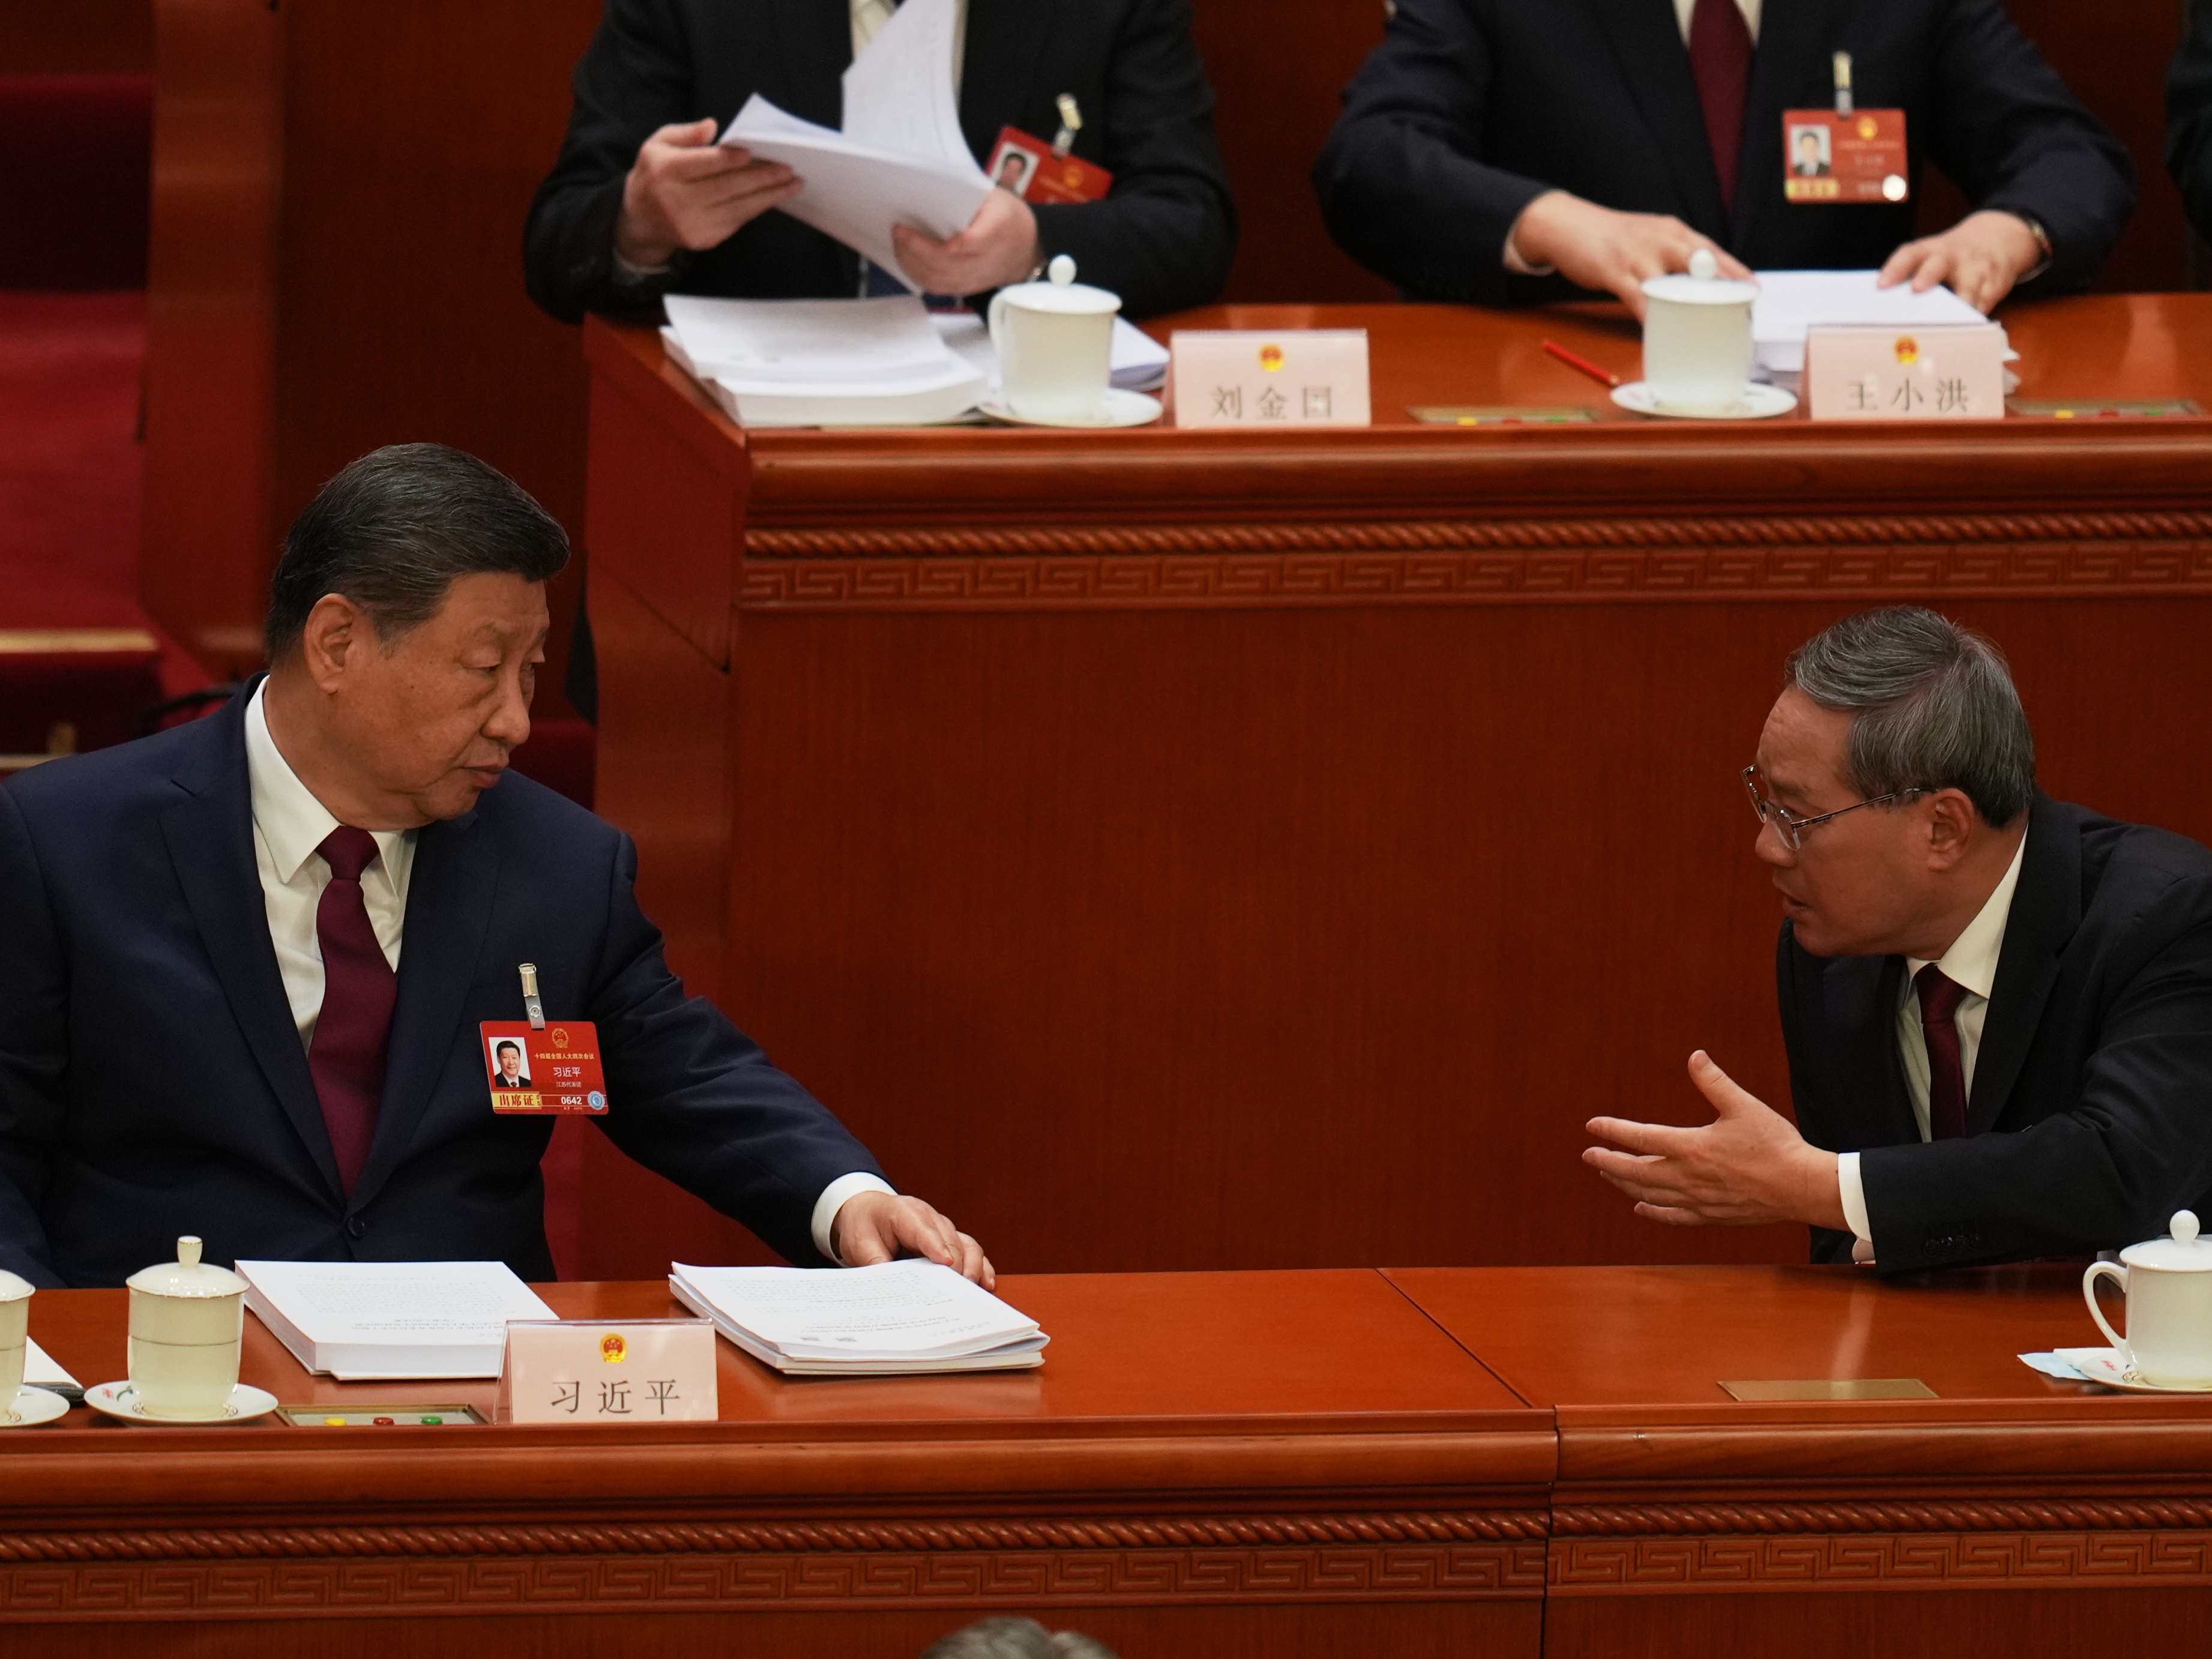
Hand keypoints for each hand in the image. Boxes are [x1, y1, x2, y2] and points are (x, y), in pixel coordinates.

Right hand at [614, 119, 800, 268]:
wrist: (641, 221)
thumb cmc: (655, 174)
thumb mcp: (657, 145)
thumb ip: (684, 133)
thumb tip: (712, 126)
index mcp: (665, 172)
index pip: (702, 165)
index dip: (727, 160)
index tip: (751, 153)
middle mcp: (677, 201)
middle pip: (726, 187)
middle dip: (760, 177)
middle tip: (787, 168)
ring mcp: (692, 224)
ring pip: (738, 208)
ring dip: (769, 195)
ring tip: (793, 184)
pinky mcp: (705, 240)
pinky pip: (737, 221)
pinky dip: (758, 207)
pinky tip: (775, 196)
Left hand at [831, 1191, 994, 1288]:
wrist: (868, 1209)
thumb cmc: (864, 1224)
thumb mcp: (859, 1244)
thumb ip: (875, 1263)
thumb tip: (890, 1289)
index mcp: (906, 1213)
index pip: (924, 1231)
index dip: (937, 1248)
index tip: (947, 1265)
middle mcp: (931, 1218)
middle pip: (951, 1241)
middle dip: (957, 1267)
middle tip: (958, 1294)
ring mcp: (943, 1228)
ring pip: (967, 1245)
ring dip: (973, 1268)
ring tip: (973, 1292)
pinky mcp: (950, 1239)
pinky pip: (971, 1251)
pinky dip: (981, 1266)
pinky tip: (985, 1284)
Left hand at [889, 188, 1040, 296]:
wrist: (1028, 248)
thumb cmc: (1008, 218)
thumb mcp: (996, 196)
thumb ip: (969, 195)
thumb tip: (932, 192)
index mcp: (997, 231)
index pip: (964, 244)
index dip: (931, 243)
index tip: (907, 228)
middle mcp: (987, 260)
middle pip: (945, 265)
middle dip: (914, 250)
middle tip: (898, 232)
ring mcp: (977, 278)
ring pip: (939, 280)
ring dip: (913, 264)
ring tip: (899, 245)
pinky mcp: (968, 287)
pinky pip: (939, 288)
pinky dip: (920, 277)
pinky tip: (908, 262)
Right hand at [1508, 190, 1750, 320]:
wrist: (1567, 224)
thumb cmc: (1612, 239)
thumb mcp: (1649, 240)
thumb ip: (1672, 259)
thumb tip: (1696, 288)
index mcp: (1673, 231)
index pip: (1711, 249)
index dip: (1733, 269)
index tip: (1753, 287)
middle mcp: (1661, 239)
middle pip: (1699, 260)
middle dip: (1721, 282)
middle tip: (1739, 302)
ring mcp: (1638, 255)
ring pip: (1671, 280)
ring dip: (1688, 302)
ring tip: (1706, 321)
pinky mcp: (1614, 271)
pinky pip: (1638, 298)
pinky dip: (1650, 316)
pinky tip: (1659, 330)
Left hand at [1583, 1051, 1844, 1227]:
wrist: (1802, 1187)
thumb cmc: (1775, 1144)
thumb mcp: (1744, 1106)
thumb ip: (1714, 1082)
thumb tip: (1695, 1056)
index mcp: (1691, 1147)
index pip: (1640, 1138)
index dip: (1613, 1131)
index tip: (1592, 1126)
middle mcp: (1687, 1176)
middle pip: (1635, 1171)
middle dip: (1608, 1162)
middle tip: (1588, 1156)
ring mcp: (1697, 1199)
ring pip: (1649, 1194)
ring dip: (1624, 1184)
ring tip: (1607, 1176)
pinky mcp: (1711, 1215)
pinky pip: (1673, 1216)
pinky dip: (1653, 1212)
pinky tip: (1641, 1208)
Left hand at [1877, 210, 2042, 312]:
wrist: (1997, 238)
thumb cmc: (1951, 257)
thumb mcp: (1933, 256)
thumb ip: (1911, 276)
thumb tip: (1882, 311)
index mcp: (1931, 250)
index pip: (1909, 254)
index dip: (1895, 268)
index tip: (1881, 285)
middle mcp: (1953, 256)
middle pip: (1939, 264)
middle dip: (1928, 276)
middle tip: (1916, 289)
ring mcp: (1976, 269)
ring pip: (1968, 287)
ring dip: (1958, 303)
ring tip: (1949, 322)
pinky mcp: (1994, 285)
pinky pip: (1985, 303)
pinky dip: (1975, 319)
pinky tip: (1966, 333)